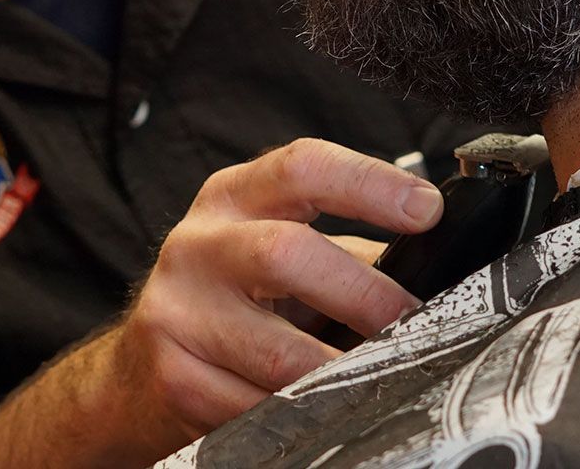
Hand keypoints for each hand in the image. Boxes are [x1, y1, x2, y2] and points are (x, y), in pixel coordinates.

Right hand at [102, 139, 443, 449]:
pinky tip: (323, 410)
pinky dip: (303, 414)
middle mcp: (196, 244)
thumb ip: (349, 250)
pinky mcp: (174, 376)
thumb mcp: (276, 251)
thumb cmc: (233, 299)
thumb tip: (438, 265)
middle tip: (413, 324)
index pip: (301, 166)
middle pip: (284, 253)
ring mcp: (176, 311)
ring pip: (276, 351)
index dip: (368, 183)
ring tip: (381, 379)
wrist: (141, 368)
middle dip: (363, 294)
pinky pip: (258, 407)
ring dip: (341, 373)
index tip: (427, 210)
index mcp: (233, 198)